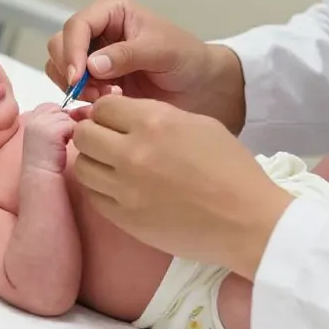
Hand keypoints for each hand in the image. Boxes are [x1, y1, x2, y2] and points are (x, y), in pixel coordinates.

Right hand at [22, 104, 75, 173]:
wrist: (39, 175)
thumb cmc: (45, 158)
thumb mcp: (44, 134)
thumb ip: (53, 121)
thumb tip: (73, 113)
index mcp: (32, 118)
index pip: (51, 107)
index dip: (59, 118)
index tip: (59, 133)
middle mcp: (36, 118)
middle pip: (62, 110)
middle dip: (66, 122)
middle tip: (62, 139)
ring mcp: (44, 123)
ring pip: (69, 118)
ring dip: (70, 129)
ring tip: (62, 144)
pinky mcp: (54, 130)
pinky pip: (73, 125)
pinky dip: (74, 135)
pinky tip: (66, 146)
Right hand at [45, 0, 245, 131]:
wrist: (200, 87)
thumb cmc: (186, 58)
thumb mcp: (161, 51)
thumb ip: (127, 54)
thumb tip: (91, 65)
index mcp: (111, 10)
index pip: (77, 26)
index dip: (72, 51)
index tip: (78, 77)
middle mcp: (96, 30)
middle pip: (59, 45)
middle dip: (72, 71)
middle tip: (98, 92)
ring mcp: (92, 55)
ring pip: (59, 68)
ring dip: (76, 87)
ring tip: (109, 97)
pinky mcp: (93, 80)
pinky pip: (70, 88)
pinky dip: (82, 98)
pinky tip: (108, 103)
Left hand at [71, 96, 292, 279]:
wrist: (247, 221)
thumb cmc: (230, 167)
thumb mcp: (197, 123)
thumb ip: (155, 115)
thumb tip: (123, 117)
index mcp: (152, 122)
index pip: (102, 107)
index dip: (107, 111)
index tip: (115, 119)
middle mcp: (132, 154)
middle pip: (83, 134)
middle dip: (93, 132)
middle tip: (108, 139)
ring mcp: (125, 190)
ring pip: (81, 166)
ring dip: (94, 161)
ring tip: (113, 165)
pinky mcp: (125, 220)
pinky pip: (94, 197)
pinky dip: (101, 189)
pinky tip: (120, 187)